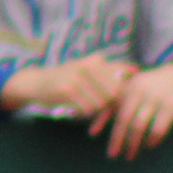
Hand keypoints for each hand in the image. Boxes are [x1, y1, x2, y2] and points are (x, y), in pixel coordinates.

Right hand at [0, 58, 127, 120]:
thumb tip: (136, 69)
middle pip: (111, 95)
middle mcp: (88, 65)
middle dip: (105, 105)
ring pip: (99, 104)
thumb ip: (113, 69)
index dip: (116, 97)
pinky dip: (81, 112)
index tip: (109, 101)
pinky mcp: (68, 90)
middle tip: (91, 103)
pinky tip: (72, 106)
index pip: (118, 83)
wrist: (36, 83)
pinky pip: (85, 109)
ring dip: (92, 110)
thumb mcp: (89, 68)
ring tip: (80, 103)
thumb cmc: (67, 77)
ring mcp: (78, 77)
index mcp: (96, 60)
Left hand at [96, 59, 172, 161]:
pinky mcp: (170, 106)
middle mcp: (139, 91)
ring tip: (129, 155)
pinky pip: (159, 128)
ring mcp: (155, 99)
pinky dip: (152, 139)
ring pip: (140, 125)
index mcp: (127, 87)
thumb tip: (92, 132)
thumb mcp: (128, 91)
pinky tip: (149, 145)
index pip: (110, 106)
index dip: (100, 121)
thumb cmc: (148, 86)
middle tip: (112, 155)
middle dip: (117, 139)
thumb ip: (110, 108)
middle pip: (124, 119)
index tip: (92, 136)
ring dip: (133, 143)